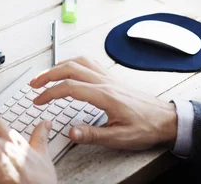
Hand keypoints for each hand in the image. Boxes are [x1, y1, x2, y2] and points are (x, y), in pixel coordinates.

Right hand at [29, 57, 176, 150]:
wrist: (167, 119)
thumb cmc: (146, 127)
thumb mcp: (120, 137)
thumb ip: (93, 134)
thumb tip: (70, 131)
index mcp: (104, 95)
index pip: (69, 87)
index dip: (50, 93)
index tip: (38, 100)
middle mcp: (105, 82)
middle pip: (70, 68)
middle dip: (48, 74)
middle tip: (34, 84)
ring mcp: (109, 77)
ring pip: (79, 62)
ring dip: (59, 66)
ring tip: (46, 75)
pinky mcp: (112, 78)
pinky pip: (89, 63)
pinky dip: (73, 63)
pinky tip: (69, 69)